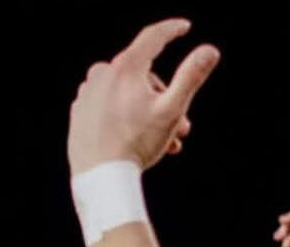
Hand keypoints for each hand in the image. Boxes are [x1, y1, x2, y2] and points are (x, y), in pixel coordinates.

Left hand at [67, 18, 218, 173]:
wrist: (100, 178)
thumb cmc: (136, 144)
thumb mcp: (171, 110)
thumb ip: (191, 77)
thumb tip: (210, 50)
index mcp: (124, 68)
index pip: (152, 37)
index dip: (171, 30)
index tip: (184, 26)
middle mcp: (101, 74)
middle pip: (142, 74)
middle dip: (165, 96)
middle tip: (182, 128)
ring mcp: (87, 94)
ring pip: (126, 93)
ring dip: (147, 111)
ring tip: (162, 141)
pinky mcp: (79, 112)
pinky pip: (107, 106)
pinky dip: (124, 116)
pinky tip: (134, 138)